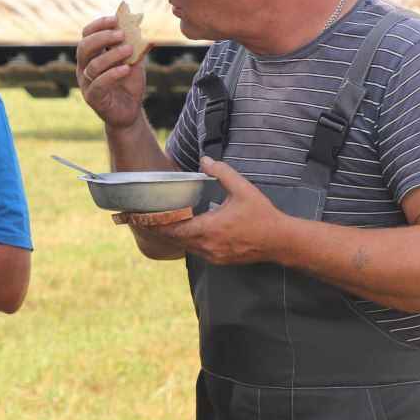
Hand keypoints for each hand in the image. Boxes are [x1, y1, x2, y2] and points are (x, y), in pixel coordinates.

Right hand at [76, 15, 146, 128]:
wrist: (130, 110)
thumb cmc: (129, 83)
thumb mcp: (133, 60)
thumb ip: (132, 45)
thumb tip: (136, 25)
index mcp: (91, 55)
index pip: (87, 34)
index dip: (99, 25)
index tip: (115, 19)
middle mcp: (84, 67)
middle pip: (84, 47)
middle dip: (102, 37)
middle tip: (121, 34)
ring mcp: (86, 83)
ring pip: (92, 65)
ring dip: (111, 55)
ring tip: (129, 50)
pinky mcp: (92, 98)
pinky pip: (98, 83)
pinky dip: (112, 74)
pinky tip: (126, 69)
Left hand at [137, 157, 290, 264]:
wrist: (280, 241)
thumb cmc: (262, 215)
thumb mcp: (243, 189)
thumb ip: (222, 172)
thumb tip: (205, 160)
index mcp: (210, 229)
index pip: (174, 229)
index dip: (155, 224)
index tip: (140, 218)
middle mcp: (208, 246)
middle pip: (174, 239)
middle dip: (158, 229)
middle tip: (142, 220)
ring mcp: (213, 255)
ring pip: (184, 247)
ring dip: (172, 236)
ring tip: (157, 224)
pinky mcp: (219, 259)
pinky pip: (195, 251)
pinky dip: (185, 241)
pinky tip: (181, 232)